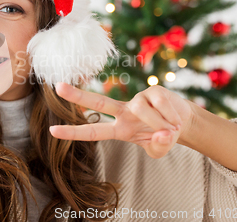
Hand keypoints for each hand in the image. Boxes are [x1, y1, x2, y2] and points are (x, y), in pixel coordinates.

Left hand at [49, 82, 196, 158]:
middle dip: (78, 95)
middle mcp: (123, 112)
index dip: (73, 132)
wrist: (183, 122)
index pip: (93, 132)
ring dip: (160, 123)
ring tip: (170, 129)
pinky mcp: (152, 90)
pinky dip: (171, 117)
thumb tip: (162, 134)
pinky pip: (160, 104)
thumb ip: (159, 147)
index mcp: (119, 130)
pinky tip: (175, 120)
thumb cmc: (164, 136)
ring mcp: (137, 100)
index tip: (52, 131)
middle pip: (98, 102)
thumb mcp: (159, 149)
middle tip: (57, 87)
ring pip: (142, 110)